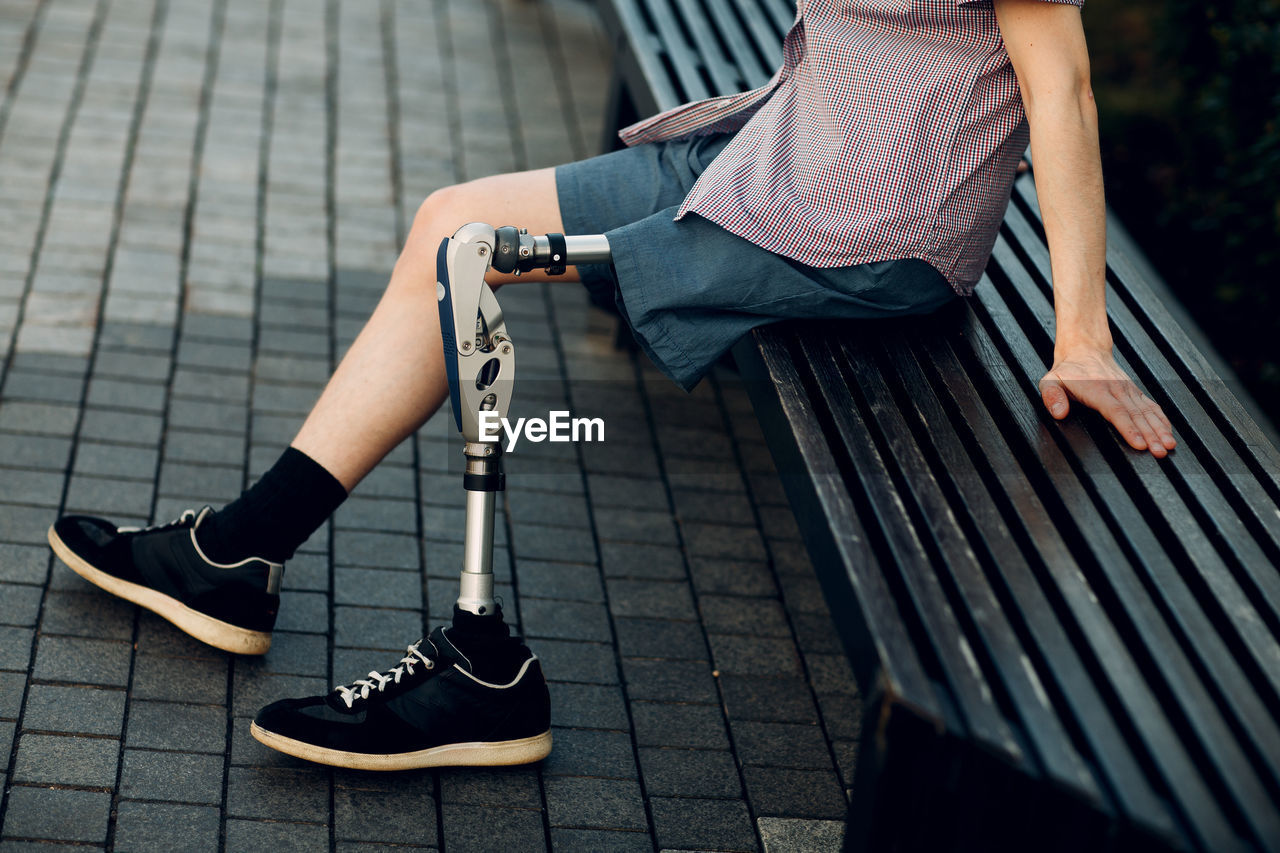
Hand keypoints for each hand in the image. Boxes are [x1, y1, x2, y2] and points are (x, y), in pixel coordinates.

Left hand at [1039, 349, 1175, 456]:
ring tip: (1170, 446)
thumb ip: (1052, 397)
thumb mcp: (1050, 381)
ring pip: (1147, 412)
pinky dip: (1161, 419)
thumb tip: (1059, 413)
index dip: (1128, 428)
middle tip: (1160, 452)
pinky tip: (1169, 432)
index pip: (1116, 411)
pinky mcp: (1134, 392)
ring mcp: (1128, 391)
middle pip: (1136, 415)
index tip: (1140, 444)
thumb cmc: (1066, 371)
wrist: (1085, 350)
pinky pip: (1151, 406)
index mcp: (1097, 390)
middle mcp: (1117, 390)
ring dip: (1160, 429)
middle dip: (1150, 435)